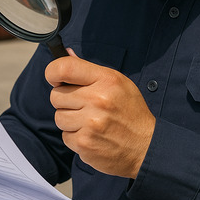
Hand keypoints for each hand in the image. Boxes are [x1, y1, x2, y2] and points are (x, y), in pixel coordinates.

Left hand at [45, 53, 154, 178]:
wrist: (146, 146)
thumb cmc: (130, 112)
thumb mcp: (117, 83)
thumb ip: (89, 70)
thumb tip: (66, 53)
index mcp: (106, 80)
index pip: (65, 68)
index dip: (52, 72)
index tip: (55, 79)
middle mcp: (97, 100)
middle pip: (56, 96)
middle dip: (65, 101)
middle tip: (83, 105)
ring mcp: (90, 123)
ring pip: (58, 117)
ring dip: (70, 120)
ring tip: (90, 122)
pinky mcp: (85, 144)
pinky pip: (65, 136)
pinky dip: (75, 137)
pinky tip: (92, 135)